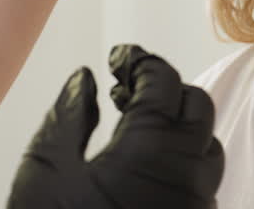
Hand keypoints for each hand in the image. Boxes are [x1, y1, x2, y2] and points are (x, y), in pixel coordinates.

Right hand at [7, 45, 223, 208]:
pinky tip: (144, 167)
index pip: (161, 80)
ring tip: (134, 125)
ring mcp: (195, 206)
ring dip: (178, 126)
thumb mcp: (46, 166)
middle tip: (124, 91)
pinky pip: (202, 185)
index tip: (118, 59)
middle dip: (164, 89)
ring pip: (206, 146)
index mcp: (149, 147)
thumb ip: (70, 114)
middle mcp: (184, 174)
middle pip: (195, 106)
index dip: (138, 61)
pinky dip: (180, 163)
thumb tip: (85, 80)